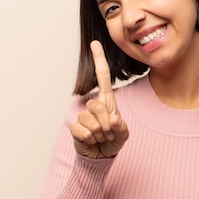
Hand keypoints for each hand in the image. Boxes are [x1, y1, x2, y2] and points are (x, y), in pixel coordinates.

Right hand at [70, 41, 128, 158]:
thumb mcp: (123, 133)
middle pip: (98, 106)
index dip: (99, 60)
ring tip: (101, 137)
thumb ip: (121, 127)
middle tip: (109, 133)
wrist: (102, 155)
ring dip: (100, 134)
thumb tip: (113, 120)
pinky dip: (91, 140)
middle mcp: (94, 105)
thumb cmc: (113, 139)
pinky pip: (83, 131)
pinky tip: (92, 141)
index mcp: (107, 101)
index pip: (102, 77)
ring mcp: (83, 116)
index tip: (95, 43)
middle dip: (107, 124)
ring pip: (91, 121)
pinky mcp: (75, 128)